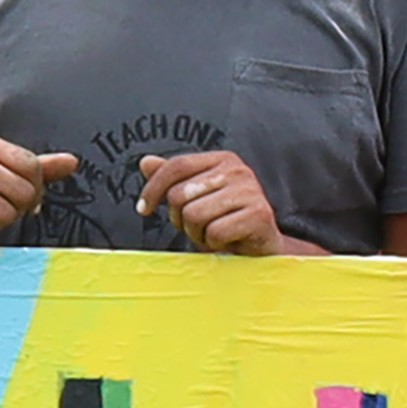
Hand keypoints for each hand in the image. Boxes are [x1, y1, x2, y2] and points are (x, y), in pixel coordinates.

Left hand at [138, 148, 287, 255]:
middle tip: (196, 227)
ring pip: (194, 215)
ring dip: (197, 234)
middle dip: (179, 219)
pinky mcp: (259, 214)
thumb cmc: (227, 221)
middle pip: (179, 194)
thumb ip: (173, 179)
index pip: (176, 166)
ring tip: (213, 234)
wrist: (262, 247)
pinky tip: (227, 241)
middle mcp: (237, 170)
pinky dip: (215, 244)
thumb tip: (145, 163)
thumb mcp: (196, 198)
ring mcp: (250, 191)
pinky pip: (215, 233)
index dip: (153, 189)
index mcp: (222, 159)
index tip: (143, 209)